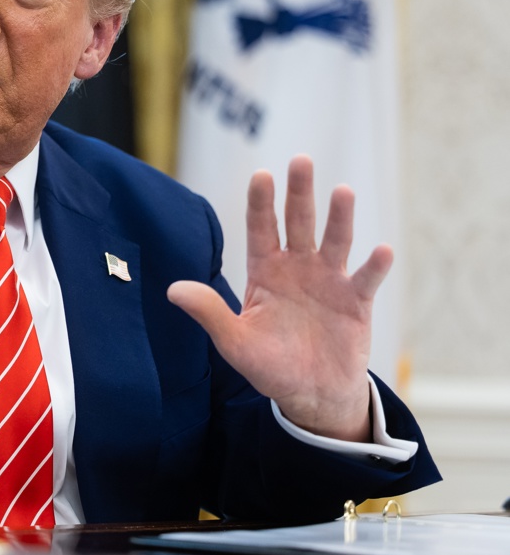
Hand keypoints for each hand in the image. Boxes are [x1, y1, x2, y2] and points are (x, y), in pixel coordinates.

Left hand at [167, 155, 390, 441]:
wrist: (311, 395)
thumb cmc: (269, 366)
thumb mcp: (234, 342)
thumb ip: (209, 313)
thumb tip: (172, 290)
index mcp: (265, 272)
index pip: (261, 229)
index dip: (260, 202)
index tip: (261, 174)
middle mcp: (298, 268)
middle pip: (298, 223)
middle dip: (299, 192)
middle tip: (301, 159)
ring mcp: (329, 281)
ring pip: (335, 242)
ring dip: (340, 218)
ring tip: (343, 191)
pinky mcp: (356, 301)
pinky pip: (366, 279)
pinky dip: (375, 266)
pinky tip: (382, 250)